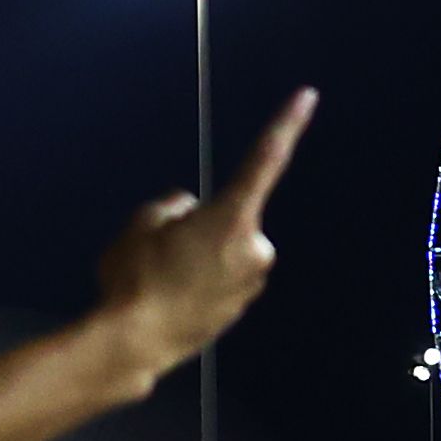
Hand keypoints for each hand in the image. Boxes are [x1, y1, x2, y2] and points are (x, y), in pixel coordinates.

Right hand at [91, 89, 313, 381]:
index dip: (286, 124)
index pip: (265, 160)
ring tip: (161, 279)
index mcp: (231, 218)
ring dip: (202, 256)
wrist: (132, 344)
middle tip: (162, 248)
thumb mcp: (140, 223)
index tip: (307, 96)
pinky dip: (200, 284)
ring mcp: (250, 285)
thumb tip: (188, 214)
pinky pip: (220, 281)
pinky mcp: (239, 311)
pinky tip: (170, 299)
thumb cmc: (134, 278)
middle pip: (230, 216)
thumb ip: (171, 207)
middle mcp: (253, 249)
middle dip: (204, 224)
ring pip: (225, 251)